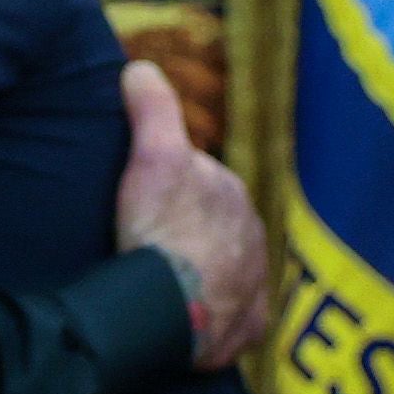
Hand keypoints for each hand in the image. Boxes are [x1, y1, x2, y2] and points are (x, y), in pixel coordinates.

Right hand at [113, 62, 268, 367]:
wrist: (172, 307)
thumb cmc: (161, 230)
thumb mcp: (152, 156)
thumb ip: (152, 108)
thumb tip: (140, 66)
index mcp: (233, 194)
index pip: (204, 182)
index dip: (172, 189)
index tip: (143, 204)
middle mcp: (253, 237)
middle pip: (217, 228)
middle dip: (192, 233)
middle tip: (149, 244)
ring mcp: (253, 285)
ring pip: (228, 272)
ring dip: (205, 275)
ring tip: (166, 284)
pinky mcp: (246, 327)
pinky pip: (236, 320)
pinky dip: (219, 319)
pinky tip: (195, 321)